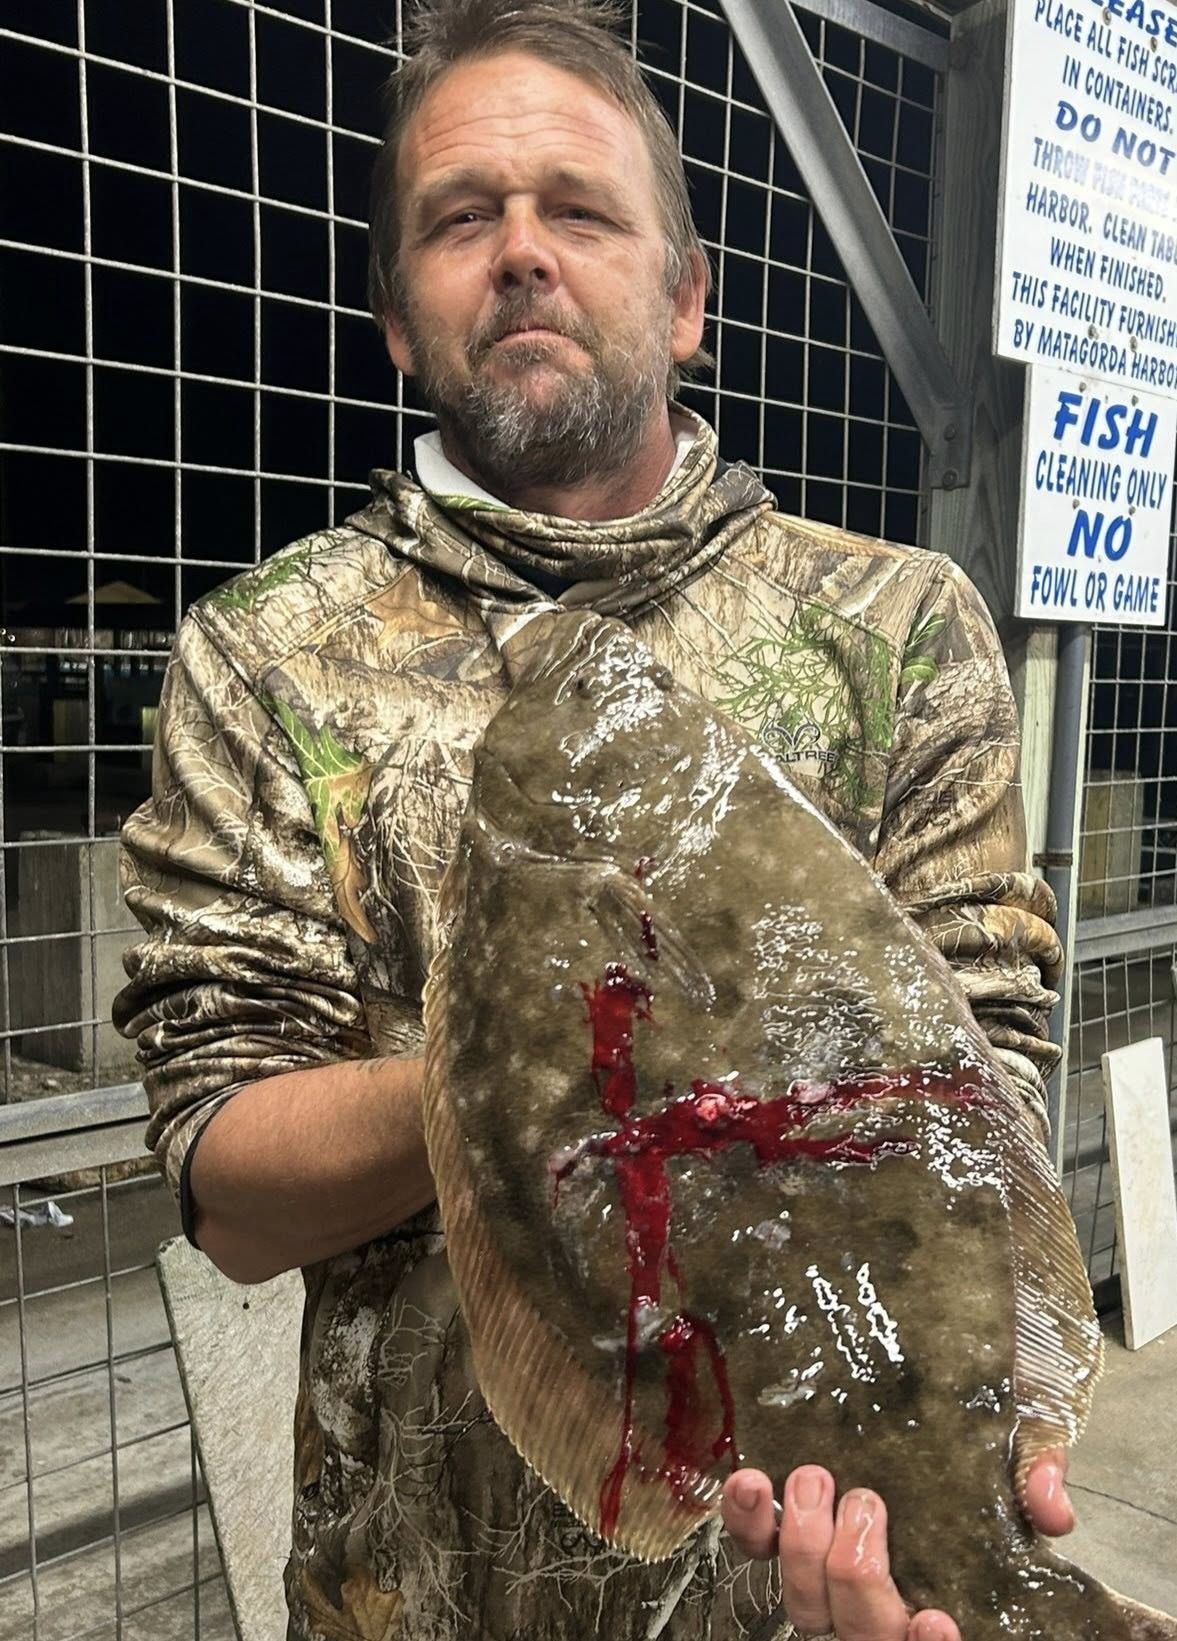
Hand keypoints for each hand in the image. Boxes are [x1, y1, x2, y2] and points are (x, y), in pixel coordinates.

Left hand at [721, 1449, 1072, 1640]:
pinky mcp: (781, 1534)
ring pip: (805, 1606)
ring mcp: (825, 1576)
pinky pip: (754, 1549)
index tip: (935, 1616)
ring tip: (815, 1480)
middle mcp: (883, 1603)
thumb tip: (1053, 1509)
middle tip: (866, 1503)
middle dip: (857, 1574)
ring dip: (802, 1546)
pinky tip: (752, 1482)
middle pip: (860, 1633)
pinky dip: (748, 1522)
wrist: (919, 1386)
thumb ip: (1036, 1476)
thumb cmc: (973, 1439)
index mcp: (942, 1594)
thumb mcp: (1016, 1449)